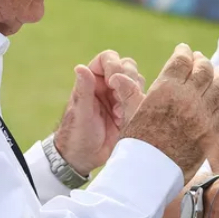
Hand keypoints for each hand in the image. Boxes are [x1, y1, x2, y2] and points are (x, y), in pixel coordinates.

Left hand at [54, 50, 144, 175]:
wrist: (85, 159)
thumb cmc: (76, 135)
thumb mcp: (81, 113)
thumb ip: (83, 90)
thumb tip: (80, 67)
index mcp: (93, 80)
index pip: (108, 58)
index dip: (114, 65)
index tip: (114, 81)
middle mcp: (107, 85)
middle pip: (127, 66)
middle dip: (128, 80)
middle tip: (118, 100)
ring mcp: (120, 96)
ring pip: (137, 81)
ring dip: (133, 94)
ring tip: (119, 114)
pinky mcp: (130, 109)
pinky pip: (142, 99)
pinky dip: (137, 106)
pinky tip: (124, 121)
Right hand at [120, 43, 218, 182]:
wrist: (150, 176)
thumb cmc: (135, 145)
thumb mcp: (129, 115)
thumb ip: (129, 93)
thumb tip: (118, 75)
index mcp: (166, 90)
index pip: (182, 60)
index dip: (184, 52)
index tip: (184, 50)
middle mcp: (188, 99)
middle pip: (204, 69)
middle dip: (201, 61)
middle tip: (199, 59)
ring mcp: (203, 115)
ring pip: (218, 85)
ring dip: (217, 75)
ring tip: (215, 72)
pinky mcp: (211, 132)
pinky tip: (216, 96)